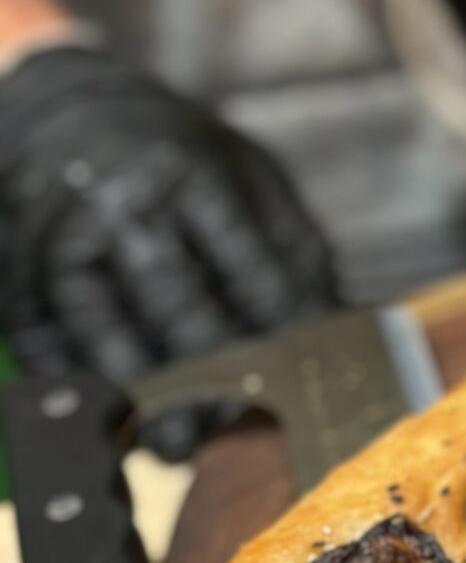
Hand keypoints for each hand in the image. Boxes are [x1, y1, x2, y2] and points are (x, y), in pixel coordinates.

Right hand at [0, 45, 336, 455]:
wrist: (67, 118)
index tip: (306, 371)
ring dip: (143, 396)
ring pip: (102, 330)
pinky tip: (115, 419)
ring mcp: (62, 242)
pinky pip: (46, 341)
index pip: (244, 260)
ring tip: (176, 444)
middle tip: (240, 424)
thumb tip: (338, 323)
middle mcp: (119, 205)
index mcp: (188, 173)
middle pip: (172, 302)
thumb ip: (293, 245)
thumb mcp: (247, 174)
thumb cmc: (176, 162)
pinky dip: (81, 385)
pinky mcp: (21, 275)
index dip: (278, 323)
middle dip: (212, 372)